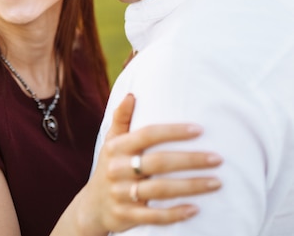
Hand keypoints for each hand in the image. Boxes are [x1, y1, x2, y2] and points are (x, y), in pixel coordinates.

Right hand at [86, 94, 222, 232]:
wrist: (92, 207)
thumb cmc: (110, 167)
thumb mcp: (111, 142)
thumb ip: (121, 119)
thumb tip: (132, 94)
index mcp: (116, 148)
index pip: (147, 134)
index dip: (173, 131)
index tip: (200, 130)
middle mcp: (118, 169)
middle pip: (158, 162)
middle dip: (190, 160)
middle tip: (218, 158)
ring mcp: (122, 194)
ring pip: (160, 190)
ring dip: (191, 187)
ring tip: (217, 182)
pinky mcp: (127, 216)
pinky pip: (154, 216)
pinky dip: (175, 214)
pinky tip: (196, 209)